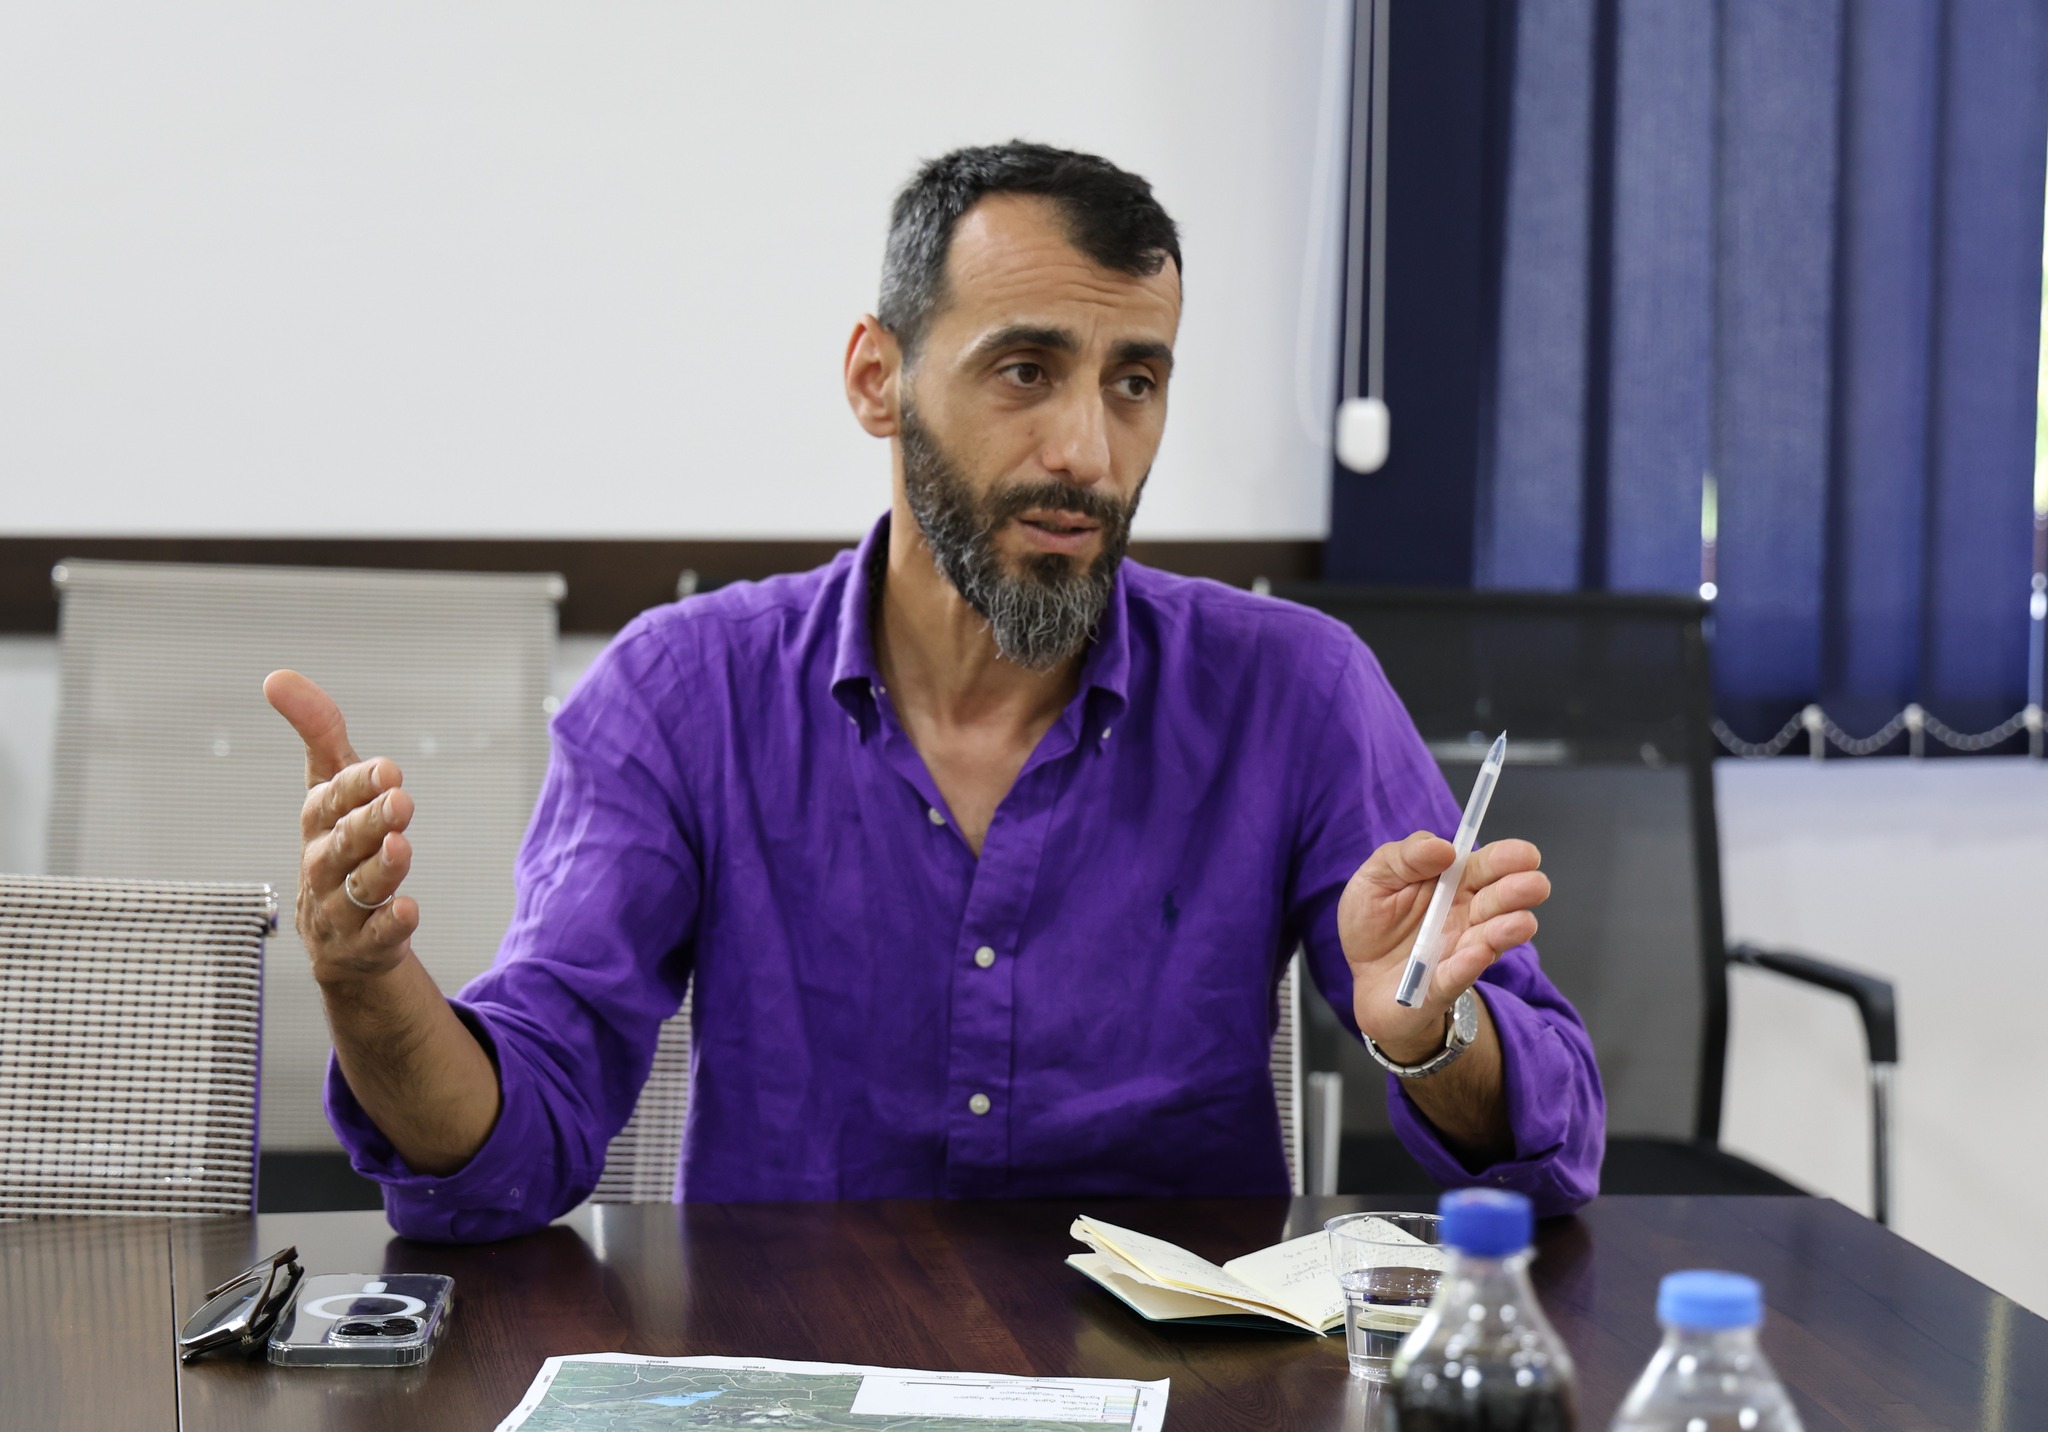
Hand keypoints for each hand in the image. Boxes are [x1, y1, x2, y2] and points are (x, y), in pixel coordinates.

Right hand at [264, 670, 419, 988]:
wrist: (340, 937)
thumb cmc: (340, 845)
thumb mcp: (333, 787)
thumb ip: (319, 732)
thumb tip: (277, 677)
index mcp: (318, 822)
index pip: (332, 797)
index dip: (357, 784)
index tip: (387, 769)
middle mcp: (323, 864)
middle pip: (344, 842)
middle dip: (371, 821)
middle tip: (401, 802)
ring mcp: (340, 907)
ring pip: (358, 886)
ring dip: (381, 867)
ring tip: (402, 846)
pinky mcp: (364, 945)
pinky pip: (376, 935)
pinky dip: (391, 923)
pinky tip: (408, 910)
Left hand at [1338, 832, 1548, 1062]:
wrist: (1360, 976)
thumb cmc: (1373, 921)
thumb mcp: (1375, 878)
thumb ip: (1404, 857)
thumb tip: (1443, 846)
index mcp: (1453, 882)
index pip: (1486, 865)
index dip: (1506, 858)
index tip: (1524, 855)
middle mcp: (1467, 915)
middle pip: (1499, 900)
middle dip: (1518, 891)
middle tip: (1534, 884)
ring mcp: (1460, 950)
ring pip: (1492, 939)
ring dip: (1507, 930)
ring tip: (1521, 923)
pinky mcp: (1442, 984)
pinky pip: (1458, 975)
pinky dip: (1468, 965)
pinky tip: (1478, 953)